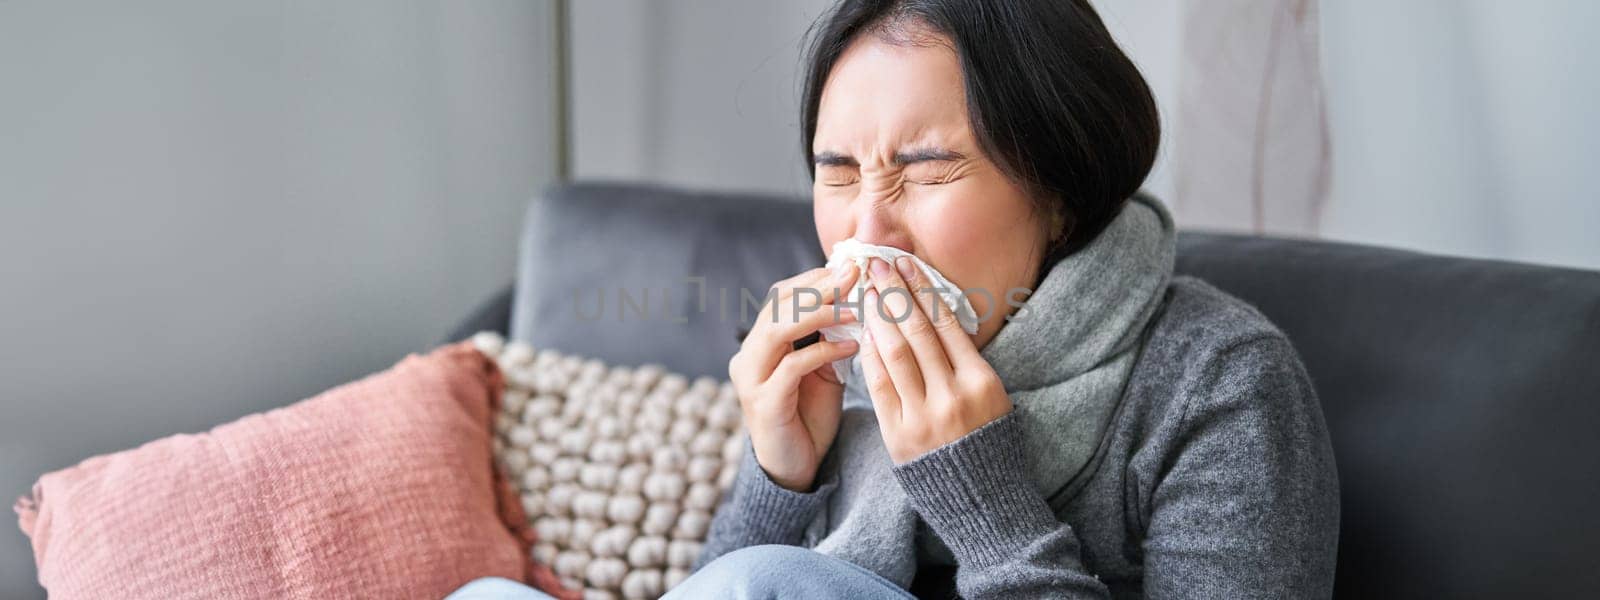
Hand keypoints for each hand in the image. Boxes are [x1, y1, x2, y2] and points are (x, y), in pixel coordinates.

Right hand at [728, 263, 860, 490]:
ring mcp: (751, 379)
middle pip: (777, 306)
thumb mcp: (824, 367)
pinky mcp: (763, 404)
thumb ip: (832, 335)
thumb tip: (858, 294)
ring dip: (818, 314)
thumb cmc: (810, 414)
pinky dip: (823, 353)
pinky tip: (851, 347)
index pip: (781, 295)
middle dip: (818, 288)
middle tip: (855, 273)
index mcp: (761, 341)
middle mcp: (749, 355)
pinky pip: (791, 368)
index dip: (815, 278)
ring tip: (854, 308)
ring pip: (777, 330)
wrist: (796, 467)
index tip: (851, 265)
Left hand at [858, 256, 1011, 462]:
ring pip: (894, 354)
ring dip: (877, 318)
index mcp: (980, 382)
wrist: (979, 495)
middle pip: (917, 332)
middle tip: (877, 264)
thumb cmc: (985, 436)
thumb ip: (963, 359)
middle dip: (894, 292)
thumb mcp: (990, 394)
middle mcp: (952, 396)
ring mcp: (923, 416)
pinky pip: (879, 386)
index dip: (922, 289)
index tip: (905, 263)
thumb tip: (929, 311)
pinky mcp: (898, 435)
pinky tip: (862, 333)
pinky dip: (869, 356)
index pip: (945, 323)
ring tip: (866, 292)